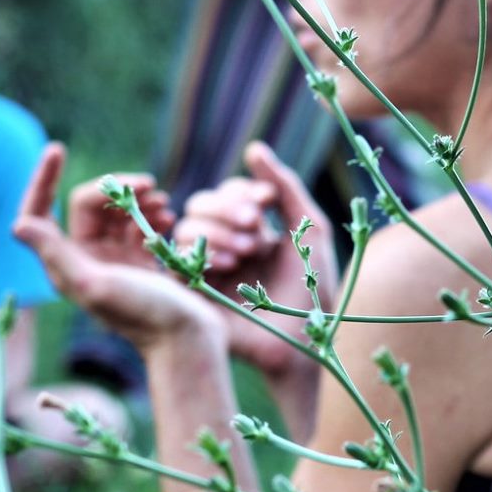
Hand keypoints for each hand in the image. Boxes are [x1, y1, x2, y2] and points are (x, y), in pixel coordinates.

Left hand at [11, 143, 214, 350]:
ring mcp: (113, 259)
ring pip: (116, 210)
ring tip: (163, 203)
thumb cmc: (144, 316)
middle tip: (148, 185)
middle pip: (88, 203)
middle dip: (116, 188)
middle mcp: (84, 259)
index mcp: (65, 265)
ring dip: (138, 199)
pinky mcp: (139, 260)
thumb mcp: (95, 284)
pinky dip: (151, 213)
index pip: (40, 212)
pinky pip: (137, 222)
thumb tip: (17, 225)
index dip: (43, 180)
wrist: (188, 339)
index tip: (57, 148)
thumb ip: (57, 254)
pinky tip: (169, 217)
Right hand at [174, 141, 339, 377]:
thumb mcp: (309, 229)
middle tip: (253, 224)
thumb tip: (253, 149)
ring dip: (217, 231)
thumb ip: (285, 187)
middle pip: (200, 205)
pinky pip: (177, 261)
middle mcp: (222, 246)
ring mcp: (205, 269)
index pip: (228, 193)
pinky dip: (202, 255)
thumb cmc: (315, 290)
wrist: (306, 341)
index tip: (266, 202)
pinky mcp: (191, 294)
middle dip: (225, 208)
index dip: (242, 191)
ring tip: (248, 252)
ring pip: (186, 228)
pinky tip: (230, 265)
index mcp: (249, 230)